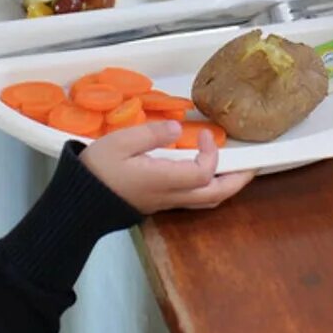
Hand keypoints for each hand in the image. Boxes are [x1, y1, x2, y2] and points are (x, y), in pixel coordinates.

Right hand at [80, 119, 254, 213]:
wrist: (78, 203)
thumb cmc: (97, 170)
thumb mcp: (120, 143)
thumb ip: (151, 133)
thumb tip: (180, 128)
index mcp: (163, 180)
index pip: (204, 172)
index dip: (213, 152)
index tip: (207, 133)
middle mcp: (171, 195)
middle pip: (216, 195)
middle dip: (239, 180)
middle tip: (255, 164)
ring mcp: (166, 203)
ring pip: (207, 201)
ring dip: (227, 186)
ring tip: (237, 169)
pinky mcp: (160, 203)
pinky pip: (194, 200)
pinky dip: (210, 187)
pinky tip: (208, 173)